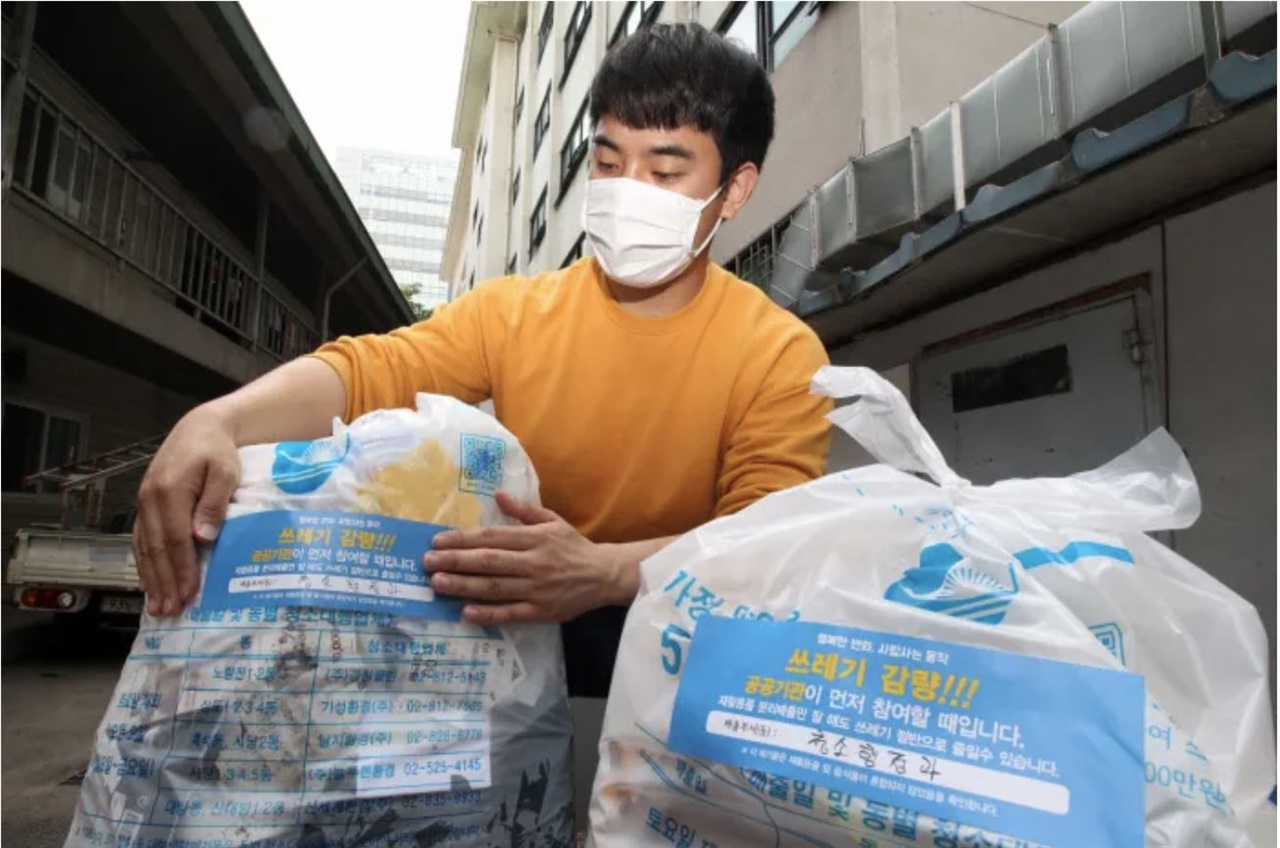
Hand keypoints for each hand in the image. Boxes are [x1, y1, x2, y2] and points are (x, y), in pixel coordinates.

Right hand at [133, 406, 239, 616]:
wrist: (201, 429)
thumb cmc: (217, 451)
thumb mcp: (225, 471)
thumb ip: (214, 503)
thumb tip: (203, 537)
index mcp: (170, 491)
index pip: (175, 539)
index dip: (182, 569)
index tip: (189, 594)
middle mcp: (150, 499)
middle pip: (156, 549)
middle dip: (164, 582)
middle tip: (170, 610)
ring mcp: (144, 502)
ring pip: (144, 547)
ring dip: (151, 578)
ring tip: (158, 606)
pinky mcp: (145, 505)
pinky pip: (141, 539)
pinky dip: (144, 563)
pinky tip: (148, 582)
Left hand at [423, 493, 630, 624]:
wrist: (604, 575)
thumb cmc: (574, 546)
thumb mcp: (553, 521)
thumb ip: (524, 510)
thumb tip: (498, 495)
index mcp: (534, 538)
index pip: (492, 537)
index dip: (463, 539)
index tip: (438, 541)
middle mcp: (533, 562)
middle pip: (488, 561)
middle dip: (455, 561)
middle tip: (427, 562)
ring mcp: (536, 589)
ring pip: (494, 587)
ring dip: (463, 585)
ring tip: (437, 583)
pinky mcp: (541, 612)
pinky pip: (510, 613)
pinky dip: (487, 613)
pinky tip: (465, 611)